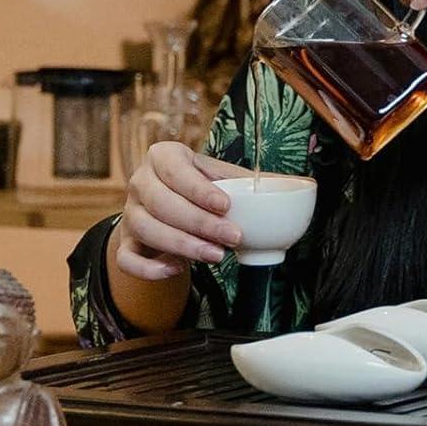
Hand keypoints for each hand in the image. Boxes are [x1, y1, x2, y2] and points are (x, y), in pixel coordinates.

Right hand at [116, 141, 246, 280]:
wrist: (165, 209)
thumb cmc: (196, 189)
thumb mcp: (218, 177)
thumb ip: (247, 182)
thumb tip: (300, 188)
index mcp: (162, 157)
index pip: (174, 169)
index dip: (198, 189)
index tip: (226, 206)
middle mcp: (140, 182)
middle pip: (161, 202)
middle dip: (199, 223)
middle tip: (233, 237)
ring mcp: (130, 213)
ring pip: (146, 229)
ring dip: (182, 245)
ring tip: (216, 256)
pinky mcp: (126, 242)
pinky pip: (127, 258)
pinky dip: (149, 268)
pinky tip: (176, 269)